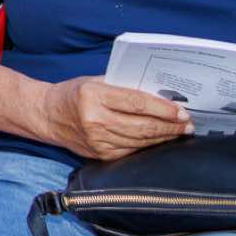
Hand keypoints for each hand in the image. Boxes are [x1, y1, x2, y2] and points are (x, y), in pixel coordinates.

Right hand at [39, 76, 191, 160]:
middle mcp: (95, 120)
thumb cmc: (74, 93)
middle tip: (188, 123)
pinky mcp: (101, 154)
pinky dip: (149, 145)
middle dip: (170, 126)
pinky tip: (160, 140)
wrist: (48, 115)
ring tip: (180, 131)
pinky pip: (132, 150)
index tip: (181, 110)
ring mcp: (97, 140)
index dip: (163, 108)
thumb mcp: (95, 81)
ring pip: (140, 140)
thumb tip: (159, 95)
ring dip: (164, 136)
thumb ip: (124, 86)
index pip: (137, 103)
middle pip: (142, 125)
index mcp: (93, 96)